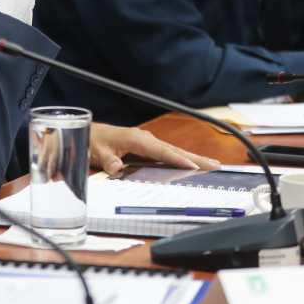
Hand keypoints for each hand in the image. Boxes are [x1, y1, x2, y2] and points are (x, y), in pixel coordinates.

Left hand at [89, 123, 220, 175]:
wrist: (87, 134)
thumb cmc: (93, 142)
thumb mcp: (97, 154)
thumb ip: (108, 162)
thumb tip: (117, 168)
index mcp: (136, 139)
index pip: (162, 151)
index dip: (178, 159)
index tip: (194, 167)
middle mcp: (145, 138)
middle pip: (174, 150)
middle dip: (195, 158)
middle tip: (216, 165)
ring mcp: (147, 142)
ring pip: (173, 151)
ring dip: (192, 158)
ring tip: (211, 165)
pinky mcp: (146, 146)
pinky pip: (167, 154)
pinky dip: (181, 158)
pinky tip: (192, 165)